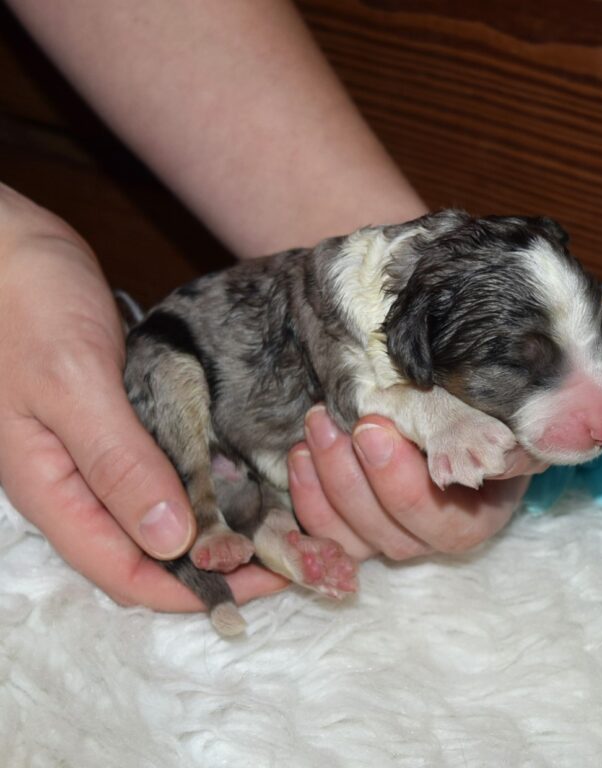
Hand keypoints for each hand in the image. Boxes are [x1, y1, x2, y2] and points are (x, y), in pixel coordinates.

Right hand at [0, 186, 285, 610]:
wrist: (7, 244)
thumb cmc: (25, 304)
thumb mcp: (71, 385)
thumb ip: (116, 464)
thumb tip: (171, 542)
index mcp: (53, 489)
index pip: (126, 572)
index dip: (194, 591)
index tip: (265, 582)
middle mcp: (76, 481)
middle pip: (148, 550)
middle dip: (214, 564)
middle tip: (287, 551)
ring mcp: (97, 449)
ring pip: (160, 511)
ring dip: (214, 523)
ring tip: (278, 518)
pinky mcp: (119, 416)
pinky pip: (164, 465)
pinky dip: (204, 478)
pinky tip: (244, 469)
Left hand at [288, 405, 544, 560]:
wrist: (461, 409)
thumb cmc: (483, 410)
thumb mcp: (500, 416)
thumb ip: (504, 436)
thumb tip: (507, 453)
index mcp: (481, 512)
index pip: (443, 515)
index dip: (401, 481)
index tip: (372, 427)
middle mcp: (438, 536)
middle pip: (394, 532)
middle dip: (354, 477)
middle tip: (332, 422)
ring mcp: (397, 536)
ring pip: (356, 536)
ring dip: (328, 481)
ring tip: (316, 425)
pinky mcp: (362, 531)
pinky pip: (330, 533)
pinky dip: (309, 499)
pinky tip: (300, 456)